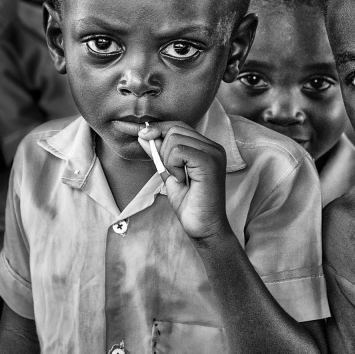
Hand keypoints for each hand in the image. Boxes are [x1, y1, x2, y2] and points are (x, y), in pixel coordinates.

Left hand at [138, 121, 230, 239]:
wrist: (203, 227)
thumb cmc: (189, 204)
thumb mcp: (168, 173)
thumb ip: (158, 153)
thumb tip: (144, 134)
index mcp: (206, 147)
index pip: (178, 126)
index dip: (157, 129)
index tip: (140, 135)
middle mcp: (213, 146)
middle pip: (174, 129)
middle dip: (162, 150)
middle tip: (171, 173)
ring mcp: (213, 153)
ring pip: (175, 138)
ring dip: (168, 160)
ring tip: (179, 178)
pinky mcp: (210, 162)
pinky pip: (179, 151)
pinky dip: (173, 165)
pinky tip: (182, 180)